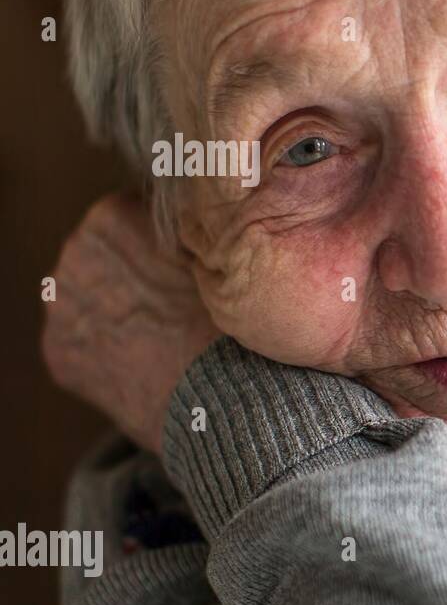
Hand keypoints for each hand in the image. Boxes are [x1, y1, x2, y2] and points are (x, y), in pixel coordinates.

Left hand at [42, 193, 220, 455]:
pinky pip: (84, 343)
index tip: (187, 263)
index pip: (134, 215)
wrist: (221, 389)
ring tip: (164, 333)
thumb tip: (192, 229)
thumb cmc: (229, 319)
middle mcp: (75, 253)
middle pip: (106, 255)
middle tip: (177, 302)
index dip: (164, 241)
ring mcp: (61, 304)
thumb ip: (191, 232)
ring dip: (118, 310)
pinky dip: (109, 351)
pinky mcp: (59, 351)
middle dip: (134, 274)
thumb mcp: (220, 252)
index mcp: (112, 217)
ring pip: (91, 298)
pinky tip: (144, 361)